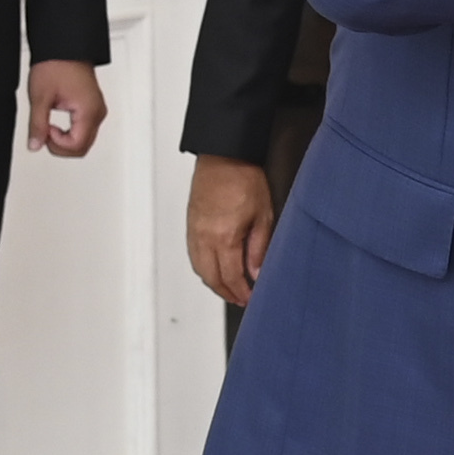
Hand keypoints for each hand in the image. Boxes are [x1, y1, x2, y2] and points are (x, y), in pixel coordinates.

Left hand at [28, 60, 106, 157]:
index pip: (76, 145)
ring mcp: (97, 110)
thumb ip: (37, 125)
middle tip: (44, 132)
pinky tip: (57, 126)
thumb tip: (35, 145)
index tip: (45, 130)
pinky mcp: (93, 108)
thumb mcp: (41, 97)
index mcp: (89, 111)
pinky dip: (70, 134)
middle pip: (82, 148)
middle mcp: (97, 113)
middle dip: (60, 146)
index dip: (57, 144)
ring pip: (84, 142)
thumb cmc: (56, 65)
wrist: (64, 47)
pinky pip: (85, 131)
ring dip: (65, 141)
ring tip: (49, 127)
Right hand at [184, 155, 276, 304]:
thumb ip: (258, 248)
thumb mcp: (263, 215)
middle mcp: (204, 237)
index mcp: (224, 237)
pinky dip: (204, 267)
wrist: (224, 155)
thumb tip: (257, 274)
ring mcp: (194, 231)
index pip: (231, 277)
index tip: (250, 299)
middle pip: (211, 278)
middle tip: (240, 299)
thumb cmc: (245, 178)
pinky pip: (193, 254)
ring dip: (214, 282)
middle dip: (226, 293)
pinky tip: (215, 268)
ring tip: (229, 288)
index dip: (241, 292)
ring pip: (199, 268)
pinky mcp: (191, 223)